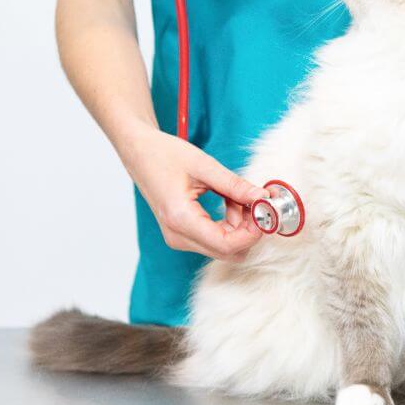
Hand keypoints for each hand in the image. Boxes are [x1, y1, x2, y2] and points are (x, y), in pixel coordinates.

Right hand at [119, 126, 267, 260]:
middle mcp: (178, 236)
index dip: (252, 233)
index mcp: (180, 219)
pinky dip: (229, 224)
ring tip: (238, 196)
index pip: (226, 245)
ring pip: (223, 247)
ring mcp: (178, 238)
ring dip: (239, 226)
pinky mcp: (182, 234)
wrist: (139, 152)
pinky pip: (214, 239)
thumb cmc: (164, 155)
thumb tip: (263, 198)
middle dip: (248, 230)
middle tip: (256, 203)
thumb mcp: (204, 166)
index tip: (265, 212)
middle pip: (227, 252)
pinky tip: (229, 201)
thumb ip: (235, 185)